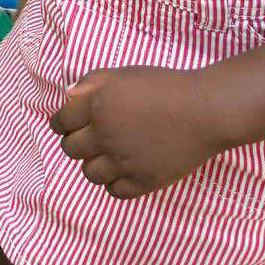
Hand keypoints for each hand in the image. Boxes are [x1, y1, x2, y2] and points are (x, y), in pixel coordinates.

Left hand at [50, 66, 220, 198]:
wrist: (203, 111)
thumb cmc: (162, 86)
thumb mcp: (121, 74)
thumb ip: (89, 83)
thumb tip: (68, 97)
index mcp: (96, 106)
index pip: (60, 123)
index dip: (62, 123)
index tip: (69, 124)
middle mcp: (105, 136)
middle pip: (70, 149)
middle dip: (76, 142)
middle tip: (89, 138)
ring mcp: (124, 162)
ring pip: (89, 173)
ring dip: (93, 164)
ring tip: (107, 155)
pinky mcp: (144, 181)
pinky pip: (115, 191)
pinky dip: (114, 182)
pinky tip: (123, 170)